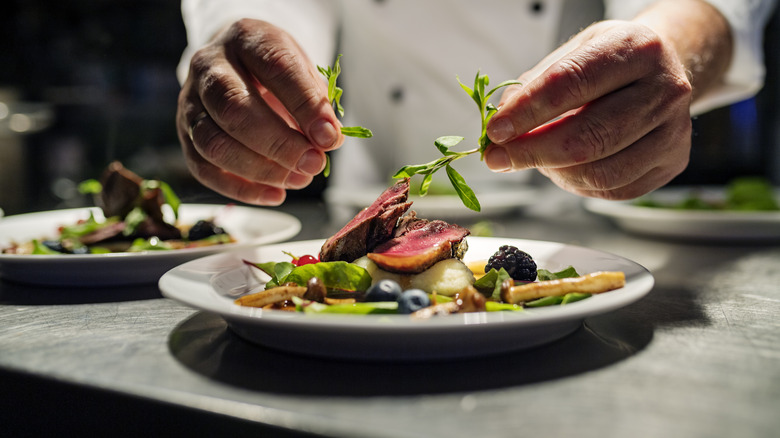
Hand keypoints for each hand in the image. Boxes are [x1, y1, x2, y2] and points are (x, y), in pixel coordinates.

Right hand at [177, 19, 342, 204]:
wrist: (235, 64)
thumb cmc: (274, 70)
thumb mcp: (301, 70)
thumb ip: (315, 100)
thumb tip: (328, 140)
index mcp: (246, 39)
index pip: (274, 67)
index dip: (304, 105)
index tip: (330, 137)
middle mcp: (209, 66)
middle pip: (234, 109)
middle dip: (279, 144)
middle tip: (313, 164)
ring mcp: (190, 102)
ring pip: (214, 144)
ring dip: (261, 169)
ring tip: (299, 179)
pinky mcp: (184, 134)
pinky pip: (204, 169)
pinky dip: (241, 189)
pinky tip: (275, 194)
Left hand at [485, 20, 693, 199]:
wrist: (664, 69)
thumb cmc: (611, 61)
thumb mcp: (573, 52)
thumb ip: (535, 85)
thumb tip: (500, 124)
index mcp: (636, 48)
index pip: (570, 84)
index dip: (527, 112)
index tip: (495, 131)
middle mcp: (665, 88)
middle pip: (587, 137)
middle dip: (531, 152)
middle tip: (497, 158)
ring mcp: (674, 130)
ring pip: (600, 172)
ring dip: (553, 172)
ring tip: (533, 158)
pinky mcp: (672, 162)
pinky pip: (613, 190)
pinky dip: (576, 185)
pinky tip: (563, 168)